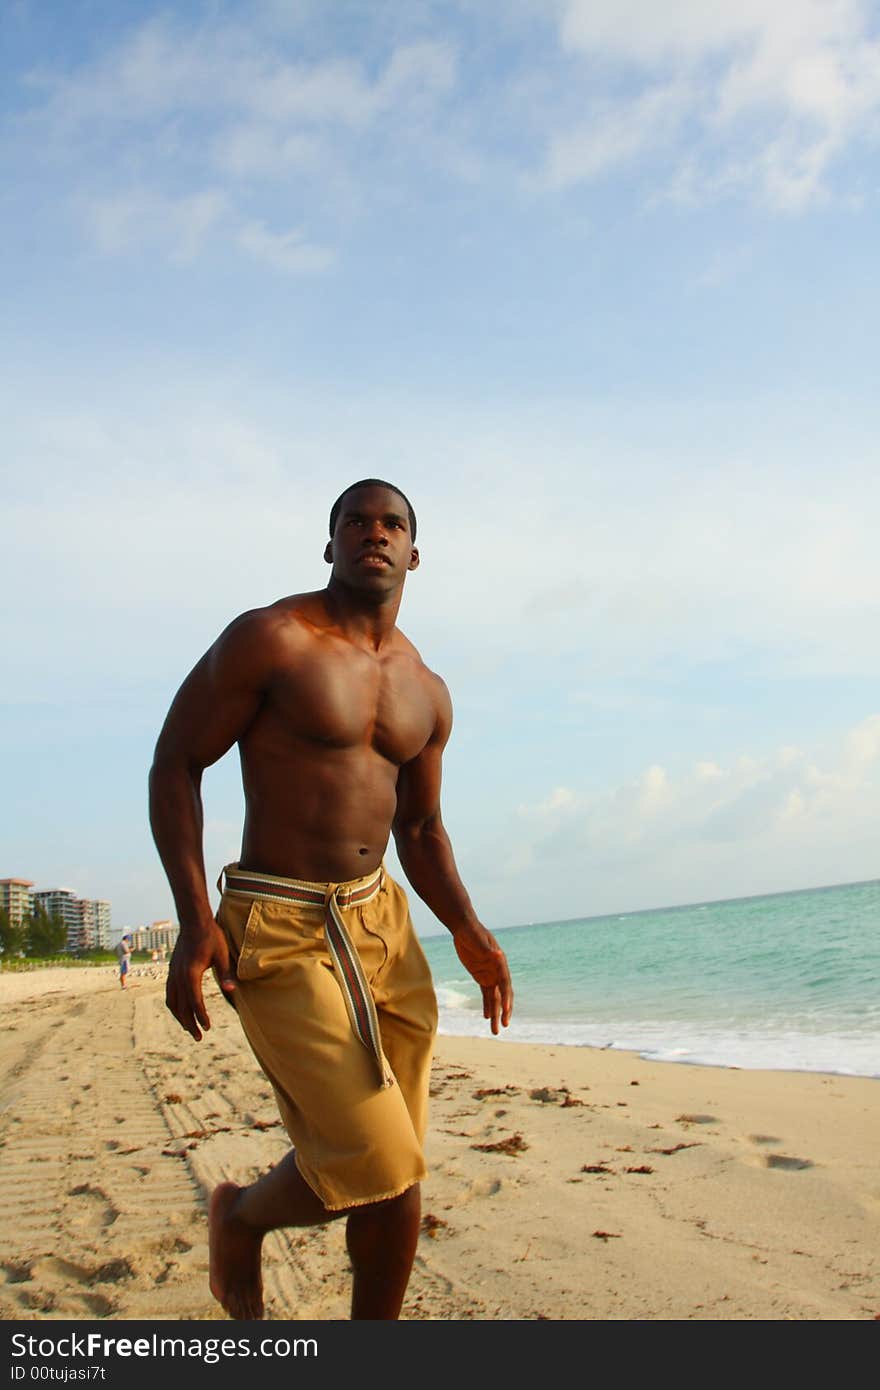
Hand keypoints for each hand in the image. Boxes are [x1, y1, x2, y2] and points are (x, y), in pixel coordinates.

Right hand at [165, 920, 235, 1041]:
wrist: (193, 921)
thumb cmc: (211, 936)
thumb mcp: (222, 954)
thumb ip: (226, 973)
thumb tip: (232, 991)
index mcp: (191, 974)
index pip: (195, 1002)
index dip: (201, 1017)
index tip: (207, 1028)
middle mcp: (178, 976)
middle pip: (182, 1006)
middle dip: (189, 1023)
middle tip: (199, 1037)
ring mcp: (173, 973)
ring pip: (172, 1002)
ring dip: (180, 1017)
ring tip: (188, 1027)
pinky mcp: (172, 970)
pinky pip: (169, 993)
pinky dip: (174, 1005)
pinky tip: (180, 1010)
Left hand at [452, 923, 512, 1035]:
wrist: (464, 927)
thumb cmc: (472, 931)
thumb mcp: (478, 939)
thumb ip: (487, 949)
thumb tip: (498, 955)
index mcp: (499, 962)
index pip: (505, 983)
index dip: (506, 997)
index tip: (506, 1010)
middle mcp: (498, 971)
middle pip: (503, 994)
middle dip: (504, 1010)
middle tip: (504, 1025)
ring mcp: (490, 975)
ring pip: (495, 998)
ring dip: (495, 1013)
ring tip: (495, 1030)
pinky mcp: (482, 977)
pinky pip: (486, 995)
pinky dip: (487, 1006)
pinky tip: (486, 1017)